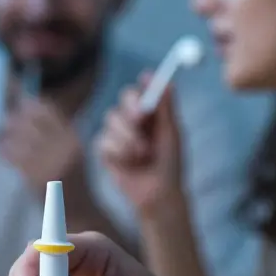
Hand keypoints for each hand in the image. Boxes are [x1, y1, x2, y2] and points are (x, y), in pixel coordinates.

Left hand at [0, 94, 83, 195]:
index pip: (49, 111)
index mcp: (72, 138)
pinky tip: (2, 150)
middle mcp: (63, 147)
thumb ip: (57, 131)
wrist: (77, 210)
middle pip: (32, 122)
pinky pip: (15, 157)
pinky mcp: (37, 176)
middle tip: (6, 120)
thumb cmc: (71, 178)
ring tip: (2, 133)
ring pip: (21, 138)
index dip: (32, 104)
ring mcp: (50, 161)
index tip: (21, 103)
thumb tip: (28, 107)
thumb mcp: (72, 150)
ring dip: (8, 134)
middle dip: (16, 118)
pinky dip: (6, 151)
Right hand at [97, 71, 184, 216]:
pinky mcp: (105, 150)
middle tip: (141, 118)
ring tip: (143, 154)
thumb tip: (168, 82)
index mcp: (151, 112)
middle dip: (132, 107)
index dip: (142, 88)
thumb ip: (167, 108)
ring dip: (128, 137)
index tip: (146, 90)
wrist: (158, 194)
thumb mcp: (172, 134)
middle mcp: (132, 119)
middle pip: (123, 98)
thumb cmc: (170, 164)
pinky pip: (103, 141)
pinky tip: (129, 164)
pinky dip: (118, 152)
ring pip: (111, 120)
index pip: (141, 90)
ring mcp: (117, 133)